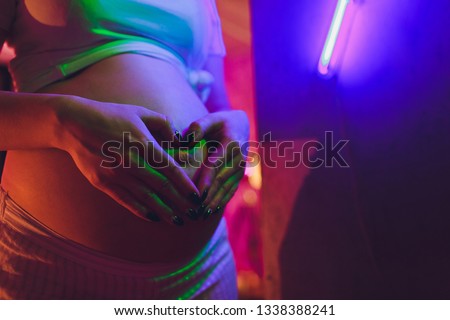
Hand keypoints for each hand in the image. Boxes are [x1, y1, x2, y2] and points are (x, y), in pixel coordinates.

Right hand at [55, 95, 200, 224]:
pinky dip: (141, 211)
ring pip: (145, 198)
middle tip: (194, 214)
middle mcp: (131, 162)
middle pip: (161, 188)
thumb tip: (178, 141)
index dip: (185, 185)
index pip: (170, 169)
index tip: (197, 197)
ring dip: (164, 211)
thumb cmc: (111, 116)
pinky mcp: (103, 183)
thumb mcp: (141, 112)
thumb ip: (164, 124)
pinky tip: (154, 218)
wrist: (74, 124)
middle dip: (180, 203)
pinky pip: (126, 201)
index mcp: (143, 143)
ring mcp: (115, 174)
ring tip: (178, 221)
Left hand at [183, 110, 249, 218]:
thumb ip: (197, 127)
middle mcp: (239, 157)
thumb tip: (185, 140)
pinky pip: (231, 190)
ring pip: (227, 187)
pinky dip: (222, 201)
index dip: (207, 180)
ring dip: (215, 202)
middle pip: (222, 180)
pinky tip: (211, 211)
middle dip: (209, 196)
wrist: (239, 125)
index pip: (216, 164)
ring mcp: (241, 167)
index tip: (197, 193)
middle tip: (195, 210)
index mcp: (231, 142)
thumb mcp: (209, 119)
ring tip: (201, 215)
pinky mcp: (240, 174)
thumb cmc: (218, 122)